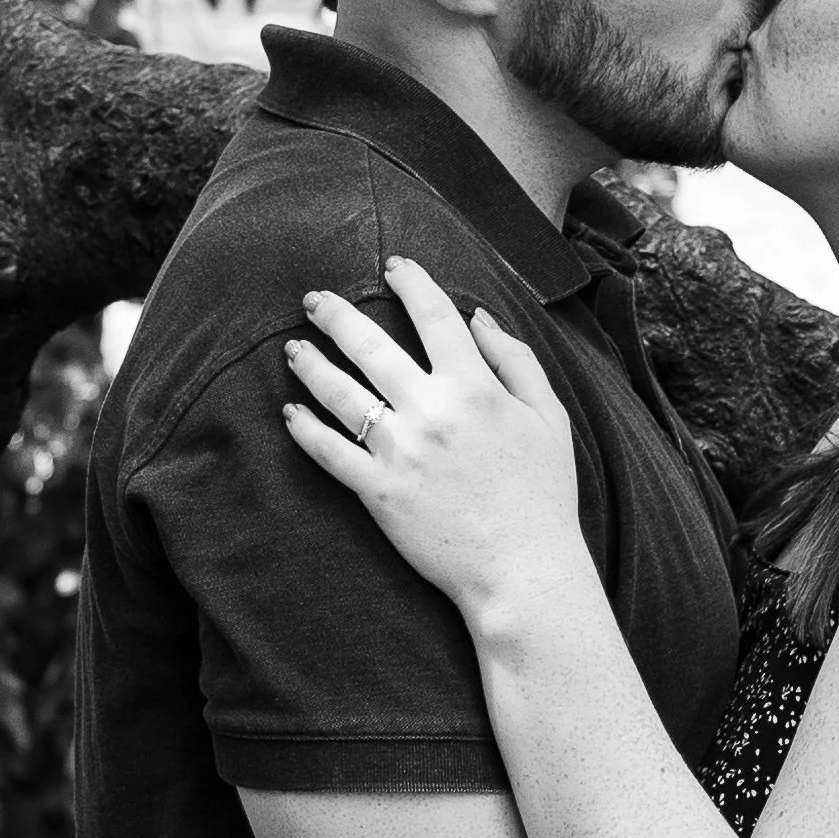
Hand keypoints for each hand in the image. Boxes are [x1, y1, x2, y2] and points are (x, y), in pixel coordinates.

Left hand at [284, 257, 584, 626]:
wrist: (524, 572)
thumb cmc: (543, 495)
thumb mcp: (549, 417)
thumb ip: (515, 359)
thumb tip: (478, 316)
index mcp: (477, 388)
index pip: (436, 316)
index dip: (412, 282)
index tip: (392, 265)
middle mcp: (433, 412)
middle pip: (371, 346)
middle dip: (337, 315)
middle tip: (314, 298)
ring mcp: (401, 452)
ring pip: (339, 393)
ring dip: (310, 364)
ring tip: (293, 348)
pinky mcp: (378, 492)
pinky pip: (328, 453)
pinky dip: (304, 429)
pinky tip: (289, 411)